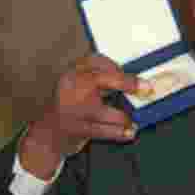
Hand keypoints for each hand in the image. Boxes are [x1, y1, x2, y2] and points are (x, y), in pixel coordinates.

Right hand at [19, 54, 145, 178]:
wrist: (47, 133)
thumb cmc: (72, 107)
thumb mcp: (83, 88)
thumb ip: (104, 83)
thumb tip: (138, 84)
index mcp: (73, 72)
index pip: (95, 60)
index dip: (118, 67)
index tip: (136, 76)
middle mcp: (69, 85)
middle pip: (100, 79)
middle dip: (127, 83)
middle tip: (147, 88)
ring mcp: (69, 107)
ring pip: (103, 111)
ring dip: (123, 118)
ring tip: (133, 122)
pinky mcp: (73, 127)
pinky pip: (101, 130)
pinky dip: (119, 132)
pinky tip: (129, 132)